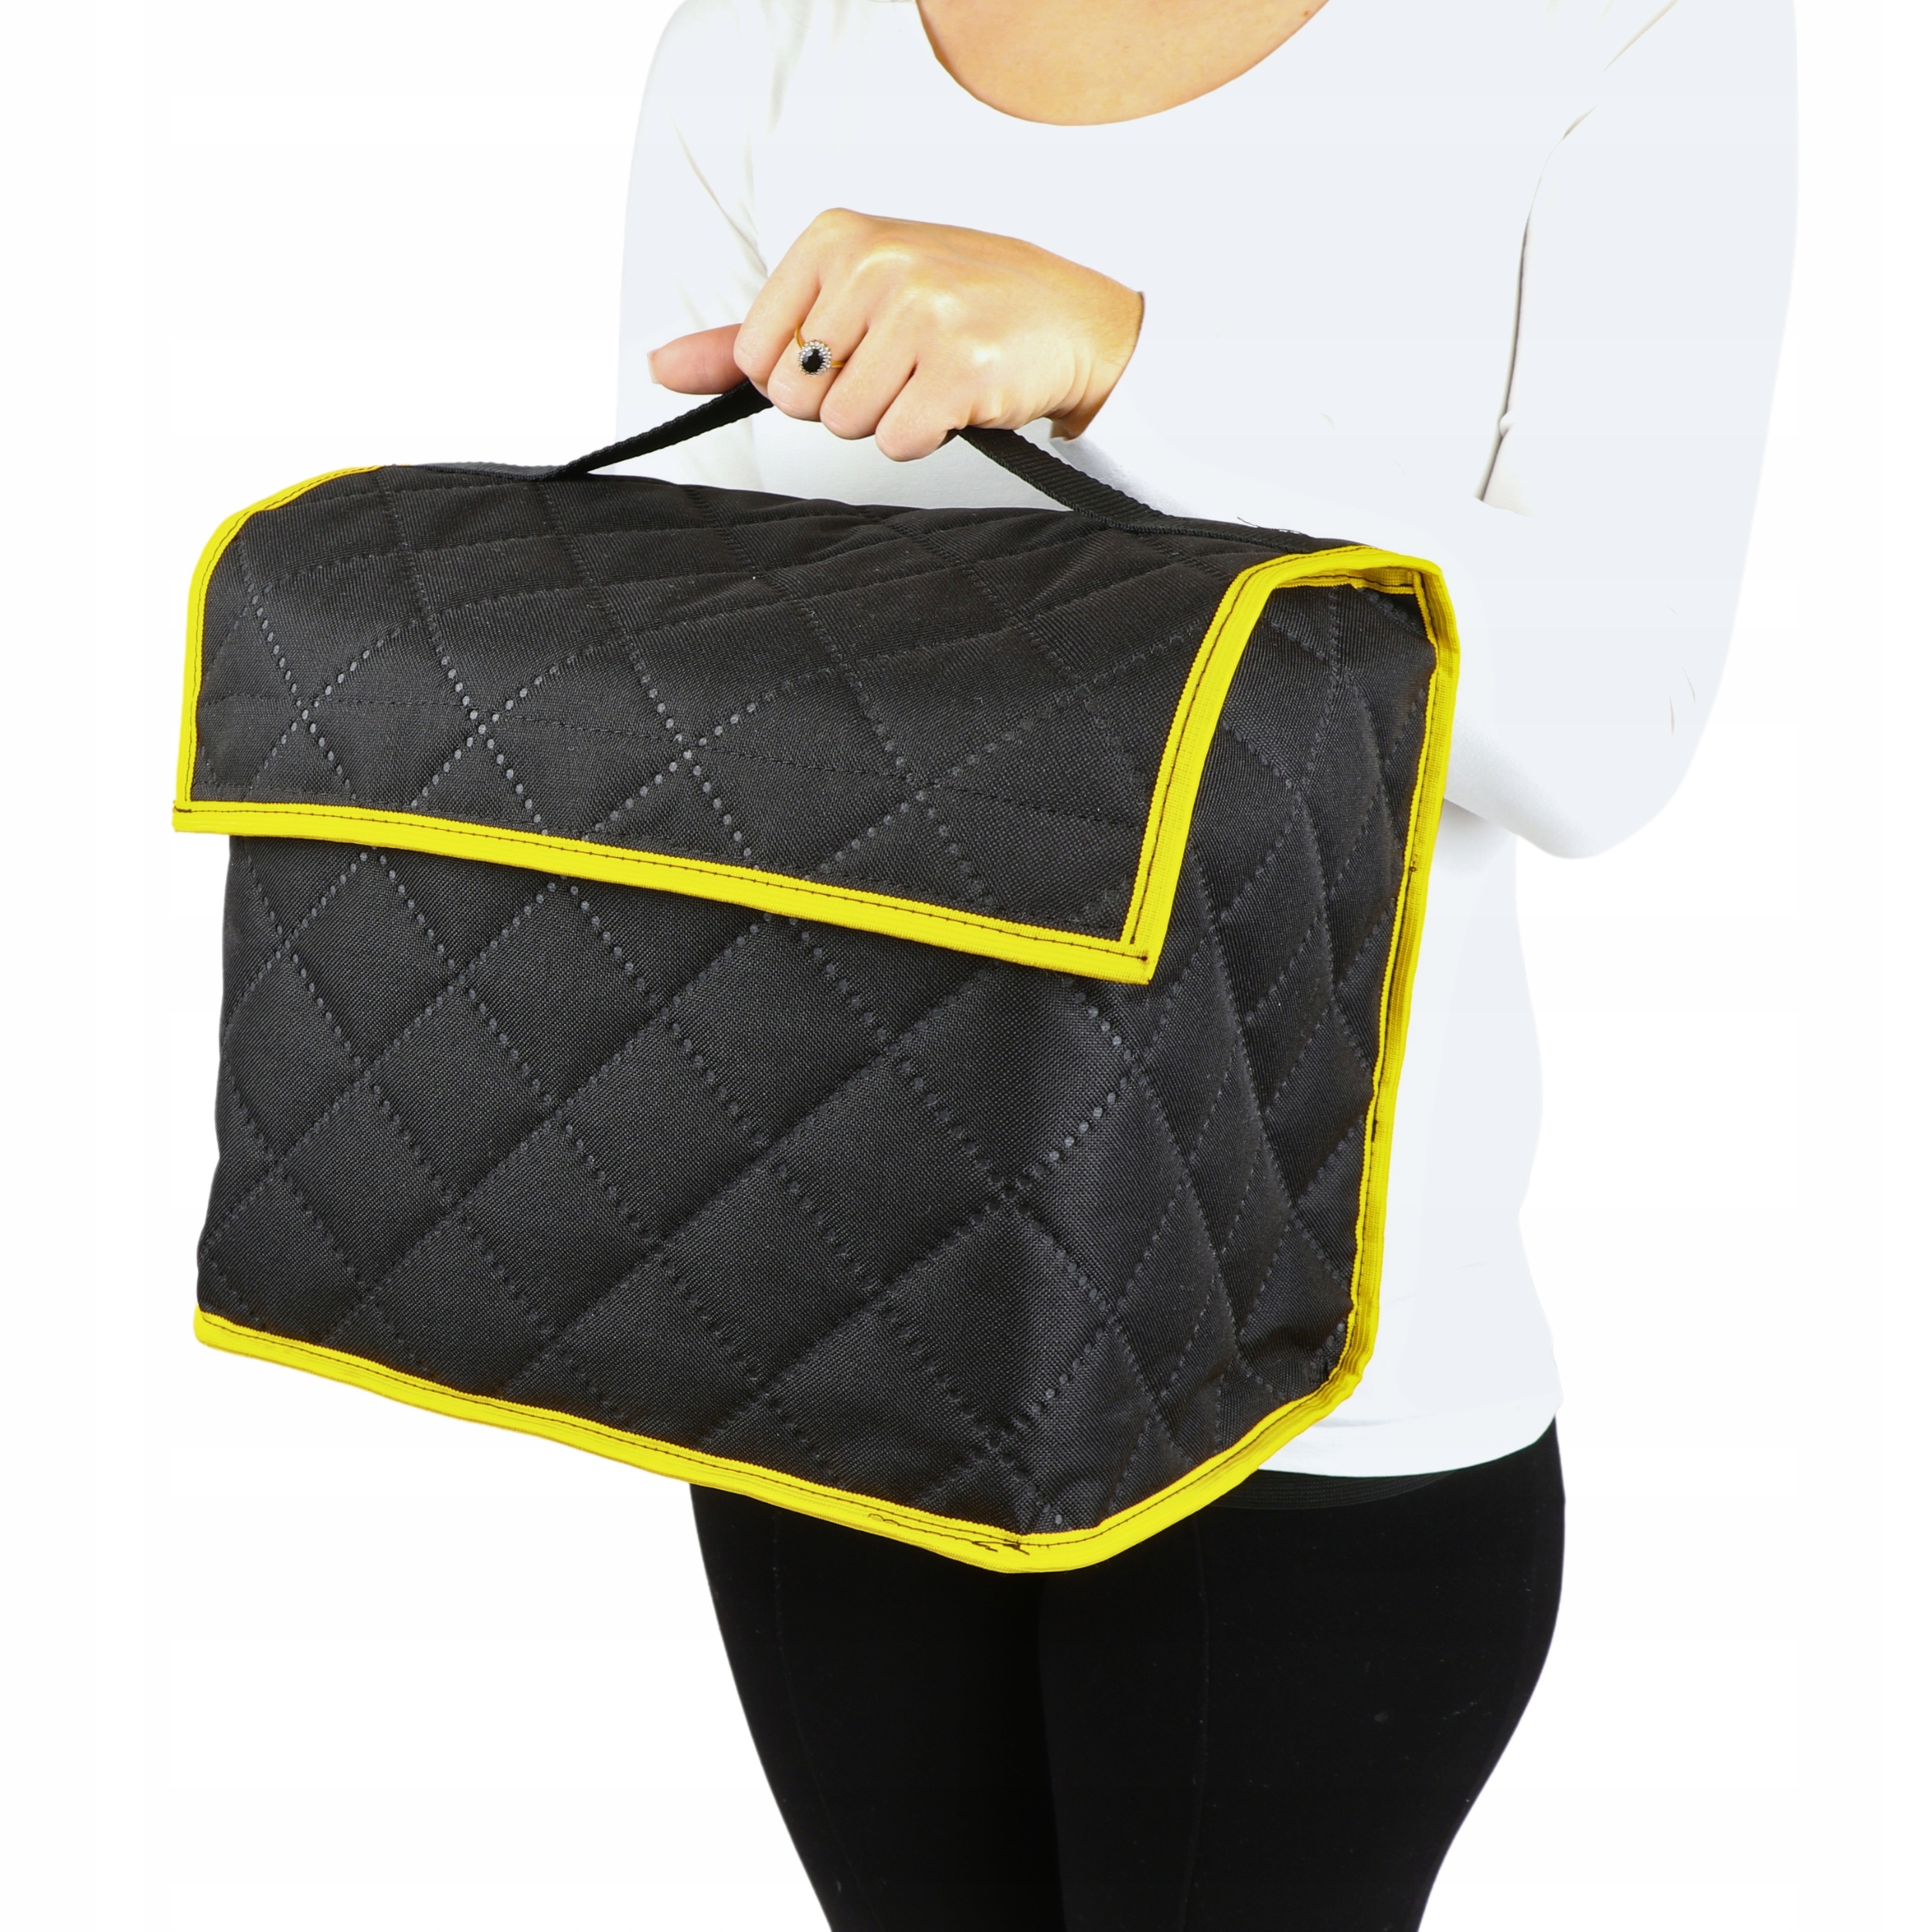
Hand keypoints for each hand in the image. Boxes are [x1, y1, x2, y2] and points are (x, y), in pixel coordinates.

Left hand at [647, 209, 1142, 458]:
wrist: (1073, 320)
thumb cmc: (962, 307)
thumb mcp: (850, 295)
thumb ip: (751, 336)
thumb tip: (660, 367)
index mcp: (838, 236)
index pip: (757, 355)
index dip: (803, 375)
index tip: (857, 348)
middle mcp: (876, 263)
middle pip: (799, 396)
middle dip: (846, 400)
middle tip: (903, 365)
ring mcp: (922, 313)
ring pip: (847, 423)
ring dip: (889, 419)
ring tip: (933, 377)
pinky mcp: (960, 368)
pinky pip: (898, 441)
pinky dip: (926, 435)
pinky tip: (960, 397)